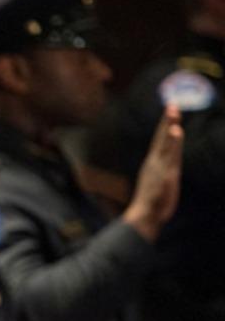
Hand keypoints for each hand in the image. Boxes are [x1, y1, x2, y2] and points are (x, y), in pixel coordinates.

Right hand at [123, 104, 182, 240]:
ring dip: (169, 125)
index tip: (170, 111)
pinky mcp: (164, 174)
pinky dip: (172, 141)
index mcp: (153, 164)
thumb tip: (164, 175)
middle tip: (171, 104)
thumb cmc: (151, 206)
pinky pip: (169, 154)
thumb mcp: (157, 187)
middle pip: (161, 137)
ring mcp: (159, 167)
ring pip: (165, 142)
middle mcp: (155, 162)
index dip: (165, 126)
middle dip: (166, 121)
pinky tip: (176, 130)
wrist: (144, 217)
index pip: (160, 141)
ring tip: (173, 111)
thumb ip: (162, 177)